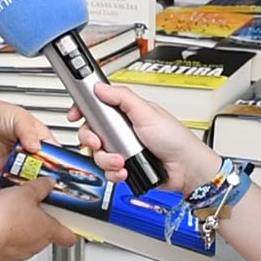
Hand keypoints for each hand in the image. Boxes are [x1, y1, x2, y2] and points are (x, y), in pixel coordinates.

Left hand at [0, 98, 54, 176]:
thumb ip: (28, 132)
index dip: (58, 164)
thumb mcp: (20, 118)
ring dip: (29, 182)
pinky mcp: (6, 171)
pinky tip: (16, 182)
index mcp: (41, 141)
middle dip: (44, 176)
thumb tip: (36, 146)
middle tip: (41, 178)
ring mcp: (19, 164)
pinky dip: (14, 185)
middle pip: (44, 171)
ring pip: (30, 179)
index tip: (57, 171)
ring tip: (28, 180)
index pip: (55, 155)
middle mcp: (32, 154)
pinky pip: (13, 182)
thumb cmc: (3, 114)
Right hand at [0, 176, 77, 260]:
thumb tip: (49, 183)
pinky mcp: (1, 258)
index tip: (70, 221)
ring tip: (13, 213)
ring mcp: (19, 254)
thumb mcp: (25, 192)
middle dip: (41, 222)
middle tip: (34, 207)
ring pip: (27, 241)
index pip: (70, 237)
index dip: (71, 229)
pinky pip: (8, 246)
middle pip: (46, 236)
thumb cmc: (2, 216)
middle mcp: (36, 246)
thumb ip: (41, 187)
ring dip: (22, 229)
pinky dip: (6, 237)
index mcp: (47, 231)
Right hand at [67, 82, 222, 194]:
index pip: (96, 106)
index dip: (82, 110)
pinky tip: (126, 171)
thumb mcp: (147, 113)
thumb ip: (122, 98)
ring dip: (106, 160)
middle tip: (100, 142)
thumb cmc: (175, 139)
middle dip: (93, 140)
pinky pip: (107, 171)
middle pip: (90, 132)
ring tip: (122, 161)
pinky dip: (114, 173)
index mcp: (125, 112)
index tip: (75, 114)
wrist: (185, 169)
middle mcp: (121, 130)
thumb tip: (100, 87)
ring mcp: (122, 149)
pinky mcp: (124, 167)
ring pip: (97, 154)